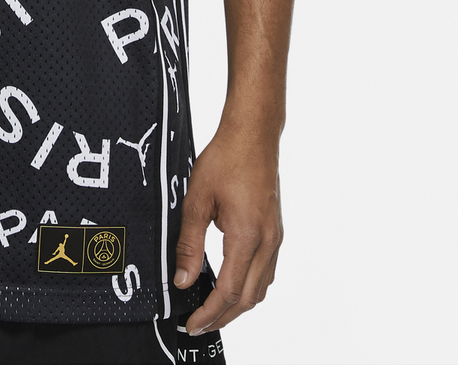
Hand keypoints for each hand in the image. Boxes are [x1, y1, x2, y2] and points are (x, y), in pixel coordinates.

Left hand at [174, 121, 283, 335]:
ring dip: (239, 304)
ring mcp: (275, 237)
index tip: (192, 323)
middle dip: (224, 317)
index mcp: (247, 237)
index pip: (229, 292)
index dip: (210, 313)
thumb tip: (182, 279)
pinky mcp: (275, 230)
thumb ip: (189, 243)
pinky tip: (234, 283)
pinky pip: (267, 271)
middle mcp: (267, 242)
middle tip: (200, 323)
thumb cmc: (226, 158)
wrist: (253, 134)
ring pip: (261, 287)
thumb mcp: (197, 199)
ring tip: (214, 309)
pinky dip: (250, 286)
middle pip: (249, 298)